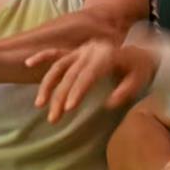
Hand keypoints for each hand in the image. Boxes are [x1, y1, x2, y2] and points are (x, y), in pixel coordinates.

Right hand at [28, 41, 158, 123]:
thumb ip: (125, 91)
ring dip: (47, 85)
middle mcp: (90, 51)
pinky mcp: (75, 51)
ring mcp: (80, 50)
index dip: (77, 91)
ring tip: (39, 104)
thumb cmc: (140, 68)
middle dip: (59, 97)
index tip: (68, 109)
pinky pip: (56, 52)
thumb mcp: (140, 80)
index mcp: (106, 56)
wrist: (141, 50)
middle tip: (53, 119)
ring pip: (59, 66)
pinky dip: (42, 56)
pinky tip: (29, 63)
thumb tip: (108, 104)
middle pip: (70, 75)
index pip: (87, 75)